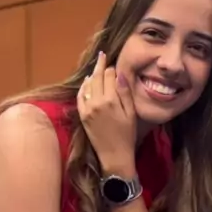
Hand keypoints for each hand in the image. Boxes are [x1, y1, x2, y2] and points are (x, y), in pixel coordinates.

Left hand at [77, 52, 136, 174]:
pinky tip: (87, 83)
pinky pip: (80, 96)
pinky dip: (83, 87)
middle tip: (103, 56)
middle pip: (97, 77)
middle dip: (100, 65)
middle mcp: (96, 102)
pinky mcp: (82, 115)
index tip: (114, 64)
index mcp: (111, 100)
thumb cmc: (127, 135)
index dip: (113, 68)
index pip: (110, 76)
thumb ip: (124, 92)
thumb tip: (119, 74)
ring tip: (97, 68)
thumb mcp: (131, 113)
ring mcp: (87, 109)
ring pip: (88, 85)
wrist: (114, 156)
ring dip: (92, 75)